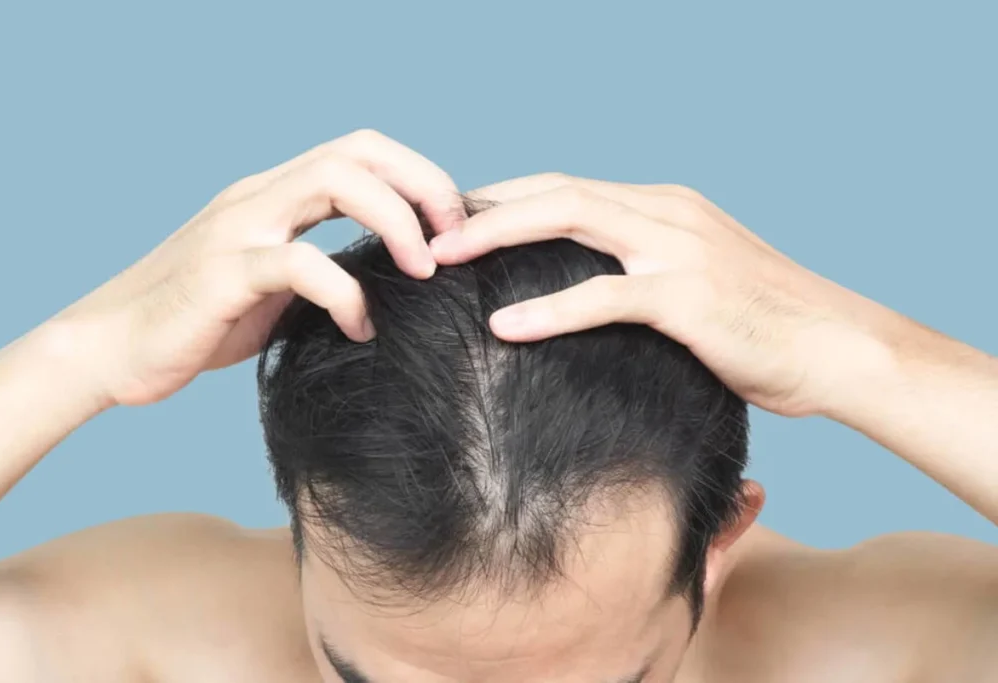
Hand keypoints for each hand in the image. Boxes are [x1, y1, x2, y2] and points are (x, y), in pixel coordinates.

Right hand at [53, 130, 461, 406]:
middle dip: (422, 186)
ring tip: (421, 275)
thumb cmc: (198, 321)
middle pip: (357, 150)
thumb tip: (389, 282)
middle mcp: (257, 197)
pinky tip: (360, 329)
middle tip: (455, 242)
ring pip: (333, 183)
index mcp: (272, 196)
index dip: (417, 177)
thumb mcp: (271, 287)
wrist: (110, 350)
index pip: (359, 152)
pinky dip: (345, 294)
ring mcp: (237, 229)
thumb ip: (319, 268)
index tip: (452, 227)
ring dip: (396, 223)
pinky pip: (299, 264)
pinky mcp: (221, 274)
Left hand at [431, 174, 910, 417]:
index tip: (456, 220)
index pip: (567, 188)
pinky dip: (552, 308)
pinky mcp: (690, 295)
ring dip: (500, 235)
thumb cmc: (764, 326)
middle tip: (429, 229)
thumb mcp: (696, 283)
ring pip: (573, 219)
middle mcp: (668, 213)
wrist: (838, 348)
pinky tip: (507, 327)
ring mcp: (679, 249)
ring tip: (444, 258)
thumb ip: (643, 274)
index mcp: (664, 208)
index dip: (506, 199)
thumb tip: (585, 295)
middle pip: (558, 191)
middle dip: (487, 206)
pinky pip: (607, 295)